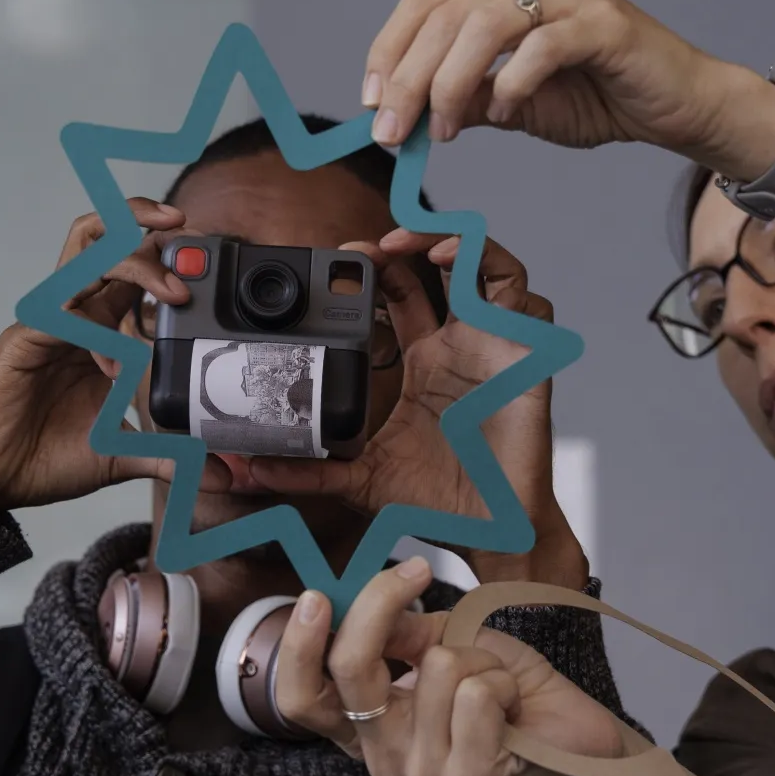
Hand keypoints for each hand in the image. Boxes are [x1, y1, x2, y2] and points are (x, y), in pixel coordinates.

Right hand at [0, 199, 192, 511]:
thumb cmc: (47, 458)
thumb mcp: (124, 454)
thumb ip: (171, 455)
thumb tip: (222, 476)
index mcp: (97, 328)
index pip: (130, 267)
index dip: (165, 252)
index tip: (203, 260)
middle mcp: (74, 315)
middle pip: (105, 240)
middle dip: (148, 229)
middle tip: (189, 253)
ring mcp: (48, 323)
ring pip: (87, 258)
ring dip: (135, 262)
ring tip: (171, 290)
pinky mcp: (25, 340)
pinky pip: (66, 316)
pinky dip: (97, 333)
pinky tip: (112, 367)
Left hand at [248, 236, 587, 586]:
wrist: (489, 533)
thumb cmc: (439, 504)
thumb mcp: (359, 479)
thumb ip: (308, 471)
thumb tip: (250, 470)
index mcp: (425, 362)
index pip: (400, 294)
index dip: (376, 269)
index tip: (344, 261)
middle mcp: (460, 345)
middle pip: (441, 267)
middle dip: (409, 241)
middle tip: (370, 247)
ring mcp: (494, 347)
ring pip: (486, 268)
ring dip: (455, 243)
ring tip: (417, 246)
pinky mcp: (524, 358)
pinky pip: (524, 298)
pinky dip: (495, 270)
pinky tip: (458, 269)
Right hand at [275, 558, 627, 775]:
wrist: (569, 730)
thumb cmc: (503, 684)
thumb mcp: (445, 640)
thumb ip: (401, 632)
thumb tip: (361, 601)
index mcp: (363, 725)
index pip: (301, 698)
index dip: (299, 645)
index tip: (318, 595)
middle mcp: (381, 756)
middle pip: (350, 670)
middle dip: (380, 606)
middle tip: (415, 571)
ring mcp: (422, 774)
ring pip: (433, 668)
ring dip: (476, 654)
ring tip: (494, 678)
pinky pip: (475, 695)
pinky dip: (502, 679)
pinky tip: (512, 704)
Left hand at [362, 0, 774, 178]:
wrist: (676, 107)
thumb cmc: (596, 96)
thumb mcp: (509, 102)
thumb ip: (461, 98)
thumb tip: (400, 116)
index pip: (425, 3)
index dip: (388, 51)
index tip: (369, 103)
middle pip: (445, 16)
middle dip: (408, 79)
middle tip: (391, 132)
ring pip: (482, 27)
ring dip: (450, 85)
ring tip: (441, 131)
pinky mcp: (603, 19)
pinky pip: (538, 48)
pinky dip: (511, 85)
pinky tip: (505, 113)